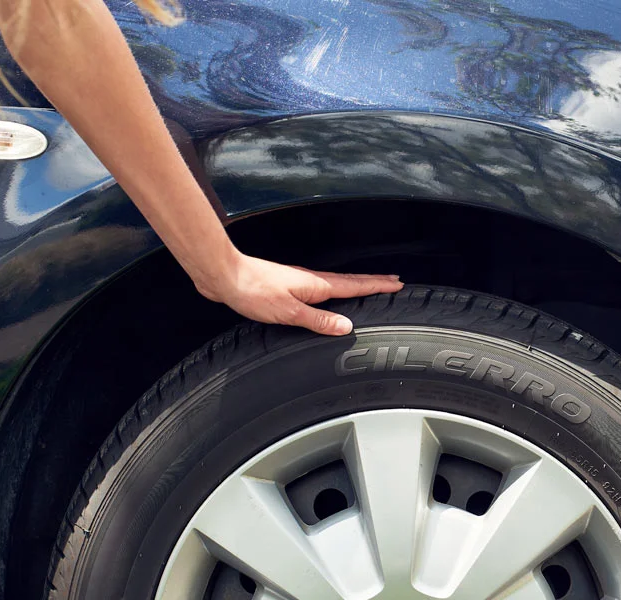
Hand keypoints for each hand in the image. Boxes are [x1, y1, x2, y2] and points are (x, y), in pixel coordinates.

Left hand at [196, 252, 403, 334]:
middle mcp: (311, 281)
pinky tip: (329, 297)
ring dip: (356, 285)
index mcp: (316, 286)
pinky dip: (335, 290)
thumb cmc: (252, 290)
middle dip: (373, 282)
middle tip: (393, 281)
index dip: (377, 286)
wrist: (223, 275)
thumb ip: (318, 321)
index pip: (355, 287)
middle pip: (350, 282)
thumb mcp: (288, 312)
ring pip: (336, 284)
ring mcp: (299, 282)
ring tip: (369, 287)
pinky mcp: (287, 287)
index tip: (397, 284)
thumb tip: (347, 327)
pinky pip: (321, 289)